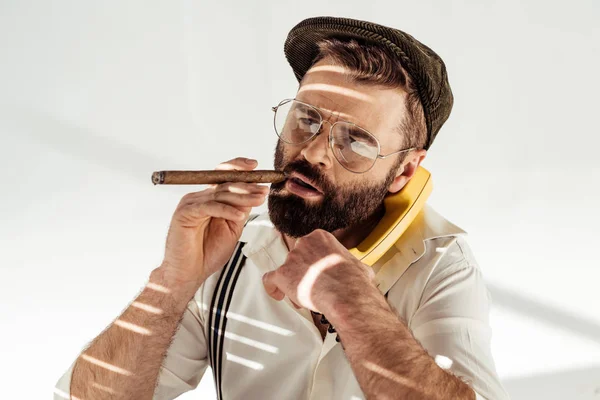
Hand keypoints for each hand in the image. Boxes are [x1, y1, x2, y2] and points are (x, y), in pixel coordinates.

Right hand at [158, 157, 267, 291]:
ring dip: (241, 196)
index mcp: (209, 198)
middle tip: (263, 189)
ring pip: (219, 193)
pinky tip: (238, 214)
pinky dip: (225, 210)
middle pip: (224, 182)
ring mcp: (190, 203)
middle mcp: (199, 197)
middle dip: (247, 185)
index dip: (238, 167)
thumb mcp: (232, 228)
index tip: (256, 166)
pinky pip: (209, 207)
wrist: (189, 273)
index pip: (223, 175)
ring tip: (258, 199)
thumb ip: (240, 210)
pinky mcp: (185, 214)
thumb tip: (255, 193)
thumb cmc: (208, 252)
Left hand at [262, 229, 377, 318]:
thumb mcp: (359, 265)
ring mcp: (292, 258)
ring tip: (305, 298)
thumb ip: (351, 264)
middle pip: (297, 257)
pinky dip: (273, 288)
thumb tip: (362, 272)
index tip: (318, 272)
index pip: (310, 247)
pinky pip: (270, 279)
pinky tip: (279, 295)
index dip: (313, 262)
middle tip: (312, 286)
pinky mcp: (282, 274)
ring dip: (294, 283)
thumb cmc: (354, 282)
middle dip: (303, 272)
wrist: (345, 295)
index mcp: (321, 237)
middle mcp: (304, 243)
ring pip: (286, 270)